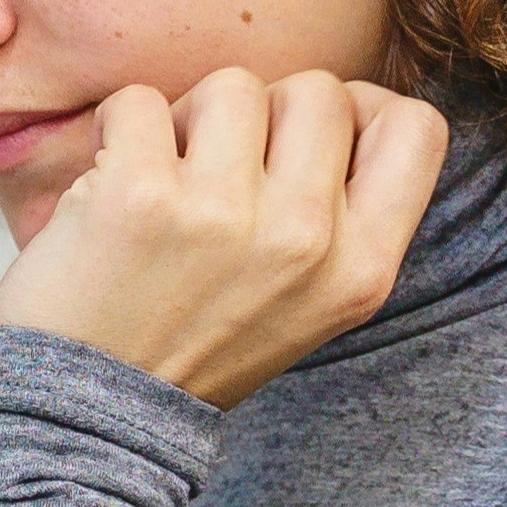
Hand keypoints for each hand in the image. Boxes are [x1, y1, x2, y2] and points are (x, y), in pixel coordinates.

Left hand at [0, 70, 447, 408]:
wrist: (90, 420)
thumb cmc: (193, 347)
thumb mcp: (307, 304)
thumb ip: (343, 215)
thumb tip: (348, 102)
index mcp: (361, 270)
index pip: (416, 129)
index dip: (362, 109)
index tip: (305, 137)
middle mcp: (306, 241)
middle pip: (318, 91)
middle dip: (263, 114)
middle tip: (218, 171)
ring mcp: (225, 216)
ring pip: (232, 86)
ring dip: (188, 120)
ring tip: (163, 182)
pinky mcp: (140, 197)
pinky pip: (139, 101)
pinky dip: (115, 131)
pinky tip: (109, 184)